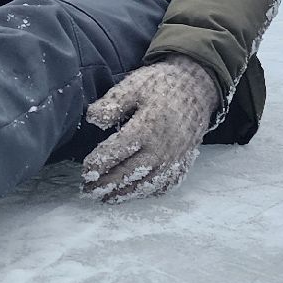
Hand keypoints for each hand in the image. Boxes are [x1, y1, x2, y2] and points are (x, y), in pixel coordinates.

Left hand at [81, 56, 219, 202]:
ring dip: (124, 194)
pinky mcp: (183, 162)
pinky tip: (136, 192)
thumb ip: (112, 103)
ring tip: (106, 198)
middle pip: (127, 174)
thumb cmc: (162, 84)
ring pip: (145, 185)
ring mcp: (173, 159)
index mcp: (145, 129)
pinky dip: (148, 192)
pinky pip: (164, 185)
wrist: (198, 86)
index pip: (114, 154)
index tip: (85, 171)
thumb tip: (93, 119)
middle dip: (106, 185)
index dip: (96, 165)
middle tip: (88, 191)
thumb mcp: (134, 85)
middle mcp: (160, 150)